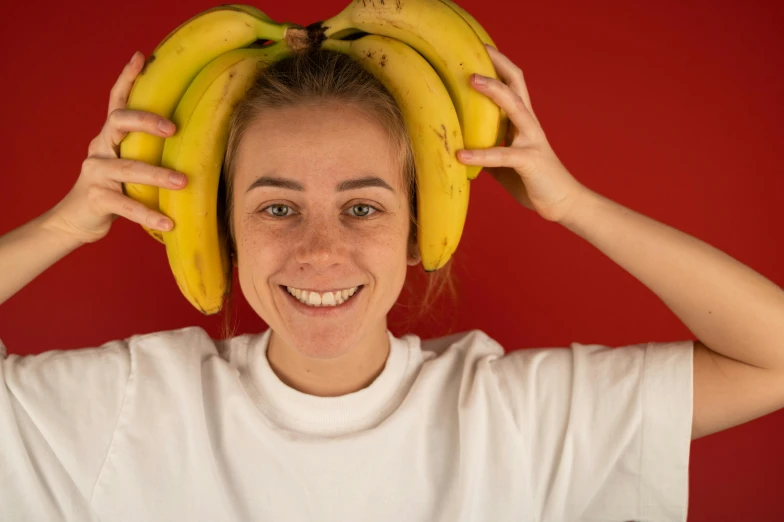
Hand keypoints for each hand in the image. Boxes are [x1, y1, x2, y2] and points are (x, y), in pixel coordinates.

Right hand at [42, 51, 187, 243]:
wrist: (78, 219)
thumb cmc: (115, 187)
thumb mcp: (128, 161)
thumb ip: (147, 148)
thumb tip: (195, 138)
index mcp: (109, 137)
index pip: (117, 102)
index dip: (127, 79)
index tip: (140, 57)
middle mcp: (99, 148)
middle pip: (118, 122)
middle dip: (146, 120)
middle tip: (174, 129)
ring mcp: (95, 173)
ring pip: (127, 168)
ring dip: (157, 175)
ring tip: (183, 183)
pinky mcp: (97, 199)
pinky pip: (125, 206)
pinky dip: (149, 215)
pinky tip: (169, 222)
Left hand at [458, 44, 587, 223]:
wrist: (562, 203)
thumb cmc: (532, 182)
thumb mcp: (504, 163)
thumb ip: (487, 150)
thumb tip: (459, 148)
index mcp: (523, 122)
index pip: (512, 84)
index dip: (498, 65)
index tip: (478, 49)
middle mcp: (529, 124)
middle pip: (516, 83)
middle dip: (497, 64)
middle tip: (475, 50)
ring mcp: (531, 140)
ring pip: (514, 106)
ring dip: (493, 91)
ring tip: (470, 81)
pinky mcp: (529, 161)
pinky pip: (501, 154)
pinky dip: (479, 154)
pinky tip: (460, 155)